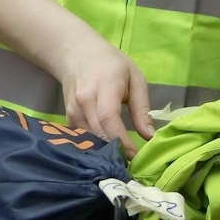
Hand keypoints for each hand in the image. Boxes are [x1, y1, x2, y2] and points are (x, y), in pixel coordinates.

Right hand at [51, 30, 154, 156]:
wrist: (75, 53)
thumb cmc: (110, 63)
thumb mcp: (134, 78)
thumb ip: (142, 108)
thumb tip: (150, 136)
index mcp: (104, 85)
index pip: (109, 118)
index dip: (122, 141)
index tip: (137, 157)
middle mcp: (84, 100)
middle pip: (98, 134)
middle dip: (116, 153)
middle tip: (134, 166)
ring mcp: (73, 110)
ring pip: (89, 140)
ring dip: (105, 153)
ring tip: (123, 163)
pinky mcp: (69, 118)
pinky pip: (83, 138)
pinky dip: (96, 148)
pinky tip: (108, 154)